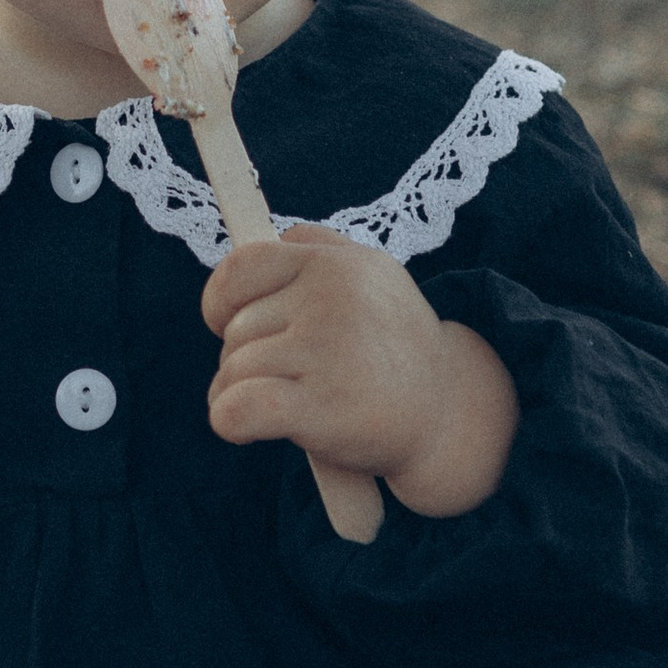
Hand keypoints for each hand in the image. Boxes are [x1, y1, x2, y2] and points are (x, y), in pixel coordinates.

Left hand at [201, 228, 518, 518]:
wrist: (446, 415)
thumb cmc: (393, 348)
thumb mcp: (372, 276)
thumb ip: (319, 247)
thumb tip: (267, 238)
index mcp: (337, 264)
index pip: (241, 266)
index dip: (220, 300)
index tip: (228, 326)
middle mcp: (334, 299)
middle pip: (236, 329)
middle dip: (243, 360)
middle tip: (289, 378)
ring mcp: (328, 350)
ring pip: (232, 372)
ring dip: (238, 396)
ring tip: (285, 405)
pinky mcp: (322, 407)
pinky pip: (237, 407)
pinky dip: (230, 421)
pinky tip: (247, 429)